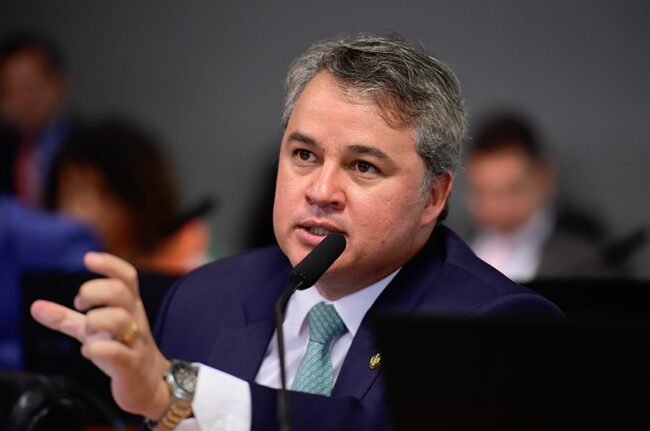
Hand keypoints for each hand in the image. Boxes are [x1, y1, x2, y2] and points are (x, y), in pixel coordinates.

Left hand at [30, 252, 170, 419]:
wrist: (149, 383)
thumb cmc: (121, 350)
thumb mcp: (93, 331)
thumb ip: (67, 318)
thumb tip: (35, 306)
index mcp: (129, 306)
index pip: (127, 277)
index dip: (110, 264)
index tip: (88, 258)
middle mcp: (135, 319)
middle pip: (121, 293)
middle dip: (95, 291)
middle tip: (80, 303)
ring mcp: (135, 342)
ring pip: (121, 320)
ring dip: (96, 319)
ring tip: (86, 329)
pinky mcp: (131, 365)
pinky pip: (118, 352)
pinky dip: (98, 349)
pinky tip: (88, 350)